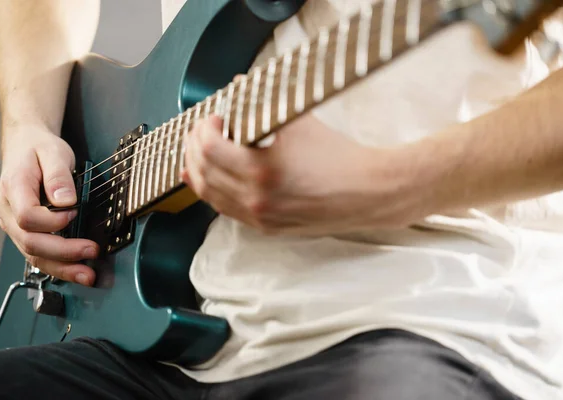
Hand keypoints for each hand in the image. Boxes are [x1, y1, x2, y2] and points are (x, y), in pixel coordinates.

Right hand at [0, 124, 98, 284]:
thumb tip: (65, 200)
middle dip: (63, 253)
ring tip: (87, 275)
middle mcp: (8, 210)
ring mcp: (14, 224)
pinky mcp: (24, 231)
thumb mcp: (53, 152)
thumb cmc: (38, 149)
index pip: (27, 216)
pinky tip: (76, 270)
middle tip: (91, 252)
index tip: (73, 213)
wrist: (25, 146)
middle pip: (30, 242)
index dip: (52, 221)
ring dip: (62, 268)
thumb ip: (58, 176)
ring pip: (32, 254)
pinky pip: (37, 254)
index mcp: (14, 188)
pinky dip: (58, 265)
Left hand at [181, 114, 418, 235]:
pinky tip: (209, 179)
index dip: (203, 129)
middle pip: (203, 172)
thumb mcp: (298, 121)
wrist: (368, 193)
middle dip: (194, 147)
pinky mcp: (267, 228)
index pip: (210, 149)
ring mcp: (260, 218)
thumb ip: (263, 102)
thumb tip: (239, 84)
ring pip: (209, 196)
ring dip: (198, 171)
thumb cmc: (339, 156)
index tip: (213, 118)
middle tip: (201, 130)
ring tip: (198, 152)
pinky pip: (226, 210)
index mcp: (262, 172)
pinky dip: (213, 192)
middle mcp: (256, 201)